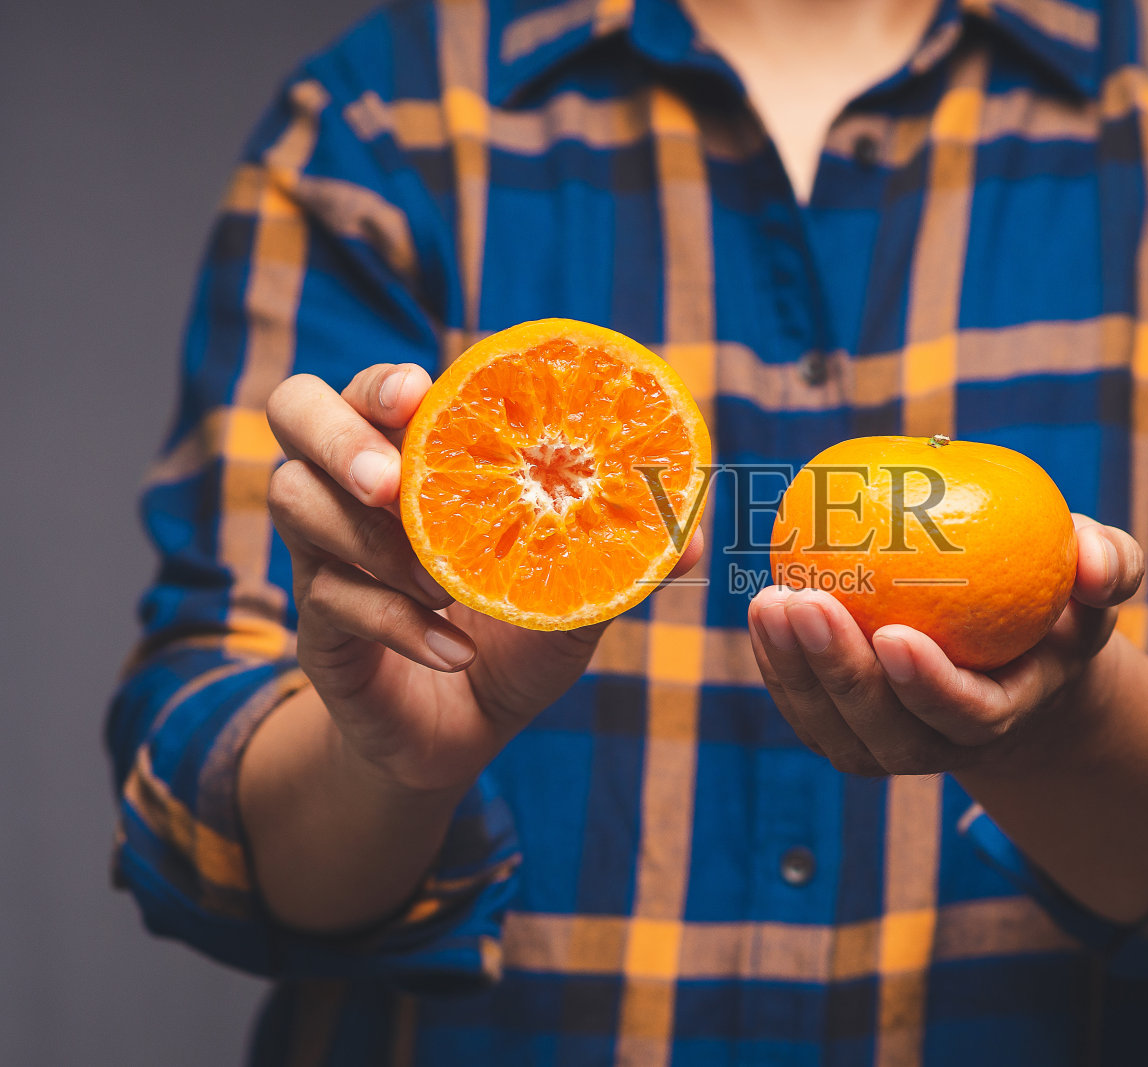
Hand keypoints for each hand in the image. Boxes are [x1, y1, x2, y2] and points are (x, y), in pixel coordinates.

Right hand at [264, 364, 702, 794]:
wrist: (466, 731)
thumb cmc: (518, 636)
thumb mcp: (576, 593)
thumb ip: (622, 555)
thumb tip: (696, 537)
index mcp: (416, 456)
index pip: (374, 387)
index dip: (385, 381)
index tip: (422, 392)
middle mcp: (356, 489)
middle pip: (294, 413)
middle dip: (338, 434)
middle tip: (390, 481)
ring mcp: (324, 553)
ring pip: (296, 503)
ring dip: (372, 539)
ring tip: (442, 581)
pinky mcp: (318, 623)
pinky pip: (333, 601)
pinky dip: (398, 623)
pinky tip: (452, 648)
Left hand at [746, 515, 1144, 776]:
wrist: (1013, 659)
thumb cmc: (1056, 606)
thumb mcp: (1096, 582)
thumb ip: (1110, 567)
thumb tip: (1096, 563)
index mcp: (1003, 715)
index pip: (965, 717)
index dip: (929, 686)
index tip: (894, 634)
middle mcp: (940, 744)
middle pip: (883, 730)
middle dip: (839, 674)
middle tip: (805, 603)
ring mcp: (886, 744)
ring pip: (832, 728)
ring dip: (793, 672)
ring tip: (768, 603)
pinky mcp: (845, 728)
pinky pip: (804, 708)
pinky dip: (777, 667)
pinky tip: (762, 612)